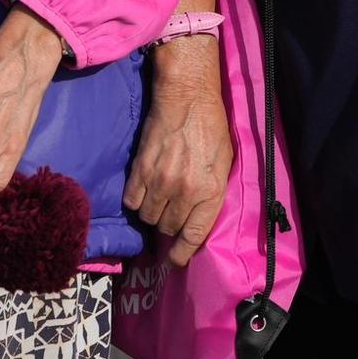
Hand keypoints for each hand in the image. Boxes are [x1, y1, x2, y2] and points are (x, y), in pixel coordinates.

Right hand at [124, 38, 231, 265]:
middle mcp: (185, 191)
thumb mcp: (225, 162)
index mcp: (211, 191)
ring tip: (159, 198)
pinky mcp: (140, 170)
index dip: (182, 255)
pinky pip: (132, 201)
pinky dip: (137, 200)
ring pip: (149, 217)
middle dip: (170, 225)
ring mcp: (161, 182)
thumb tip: (200, 218)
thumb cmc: (212, 126)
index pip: (193, 236)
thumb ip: (213, 192)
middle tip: (172, 212)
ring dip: (153, 213)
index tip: (174, 262)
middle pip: (169, 228)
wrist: (187, 96)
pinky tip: (144, 189)